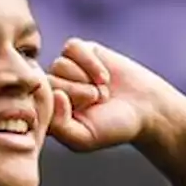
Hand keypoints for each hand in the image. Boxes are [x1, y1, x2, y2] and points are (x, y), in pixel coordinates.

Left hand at [46, 38, 175, 152]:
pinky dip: (90, 62)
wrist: (144, 107)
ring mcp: (66, 68)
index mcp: (49, 112)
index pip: (41, 102)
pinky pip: (73, 48)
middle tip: (98, 101)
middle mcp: (53, 88)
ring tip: (101, 91)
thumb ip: (60, 124)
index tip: (85, 114)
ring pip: (60, 64)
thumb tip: (53, 93)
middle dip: (77, 92)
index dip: (64, 107)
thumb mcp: (84, 138)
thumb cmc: (112, 127)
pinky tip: (103, 76)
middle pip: (49, 81)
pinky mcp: (80, 51)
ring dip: (85, 78)